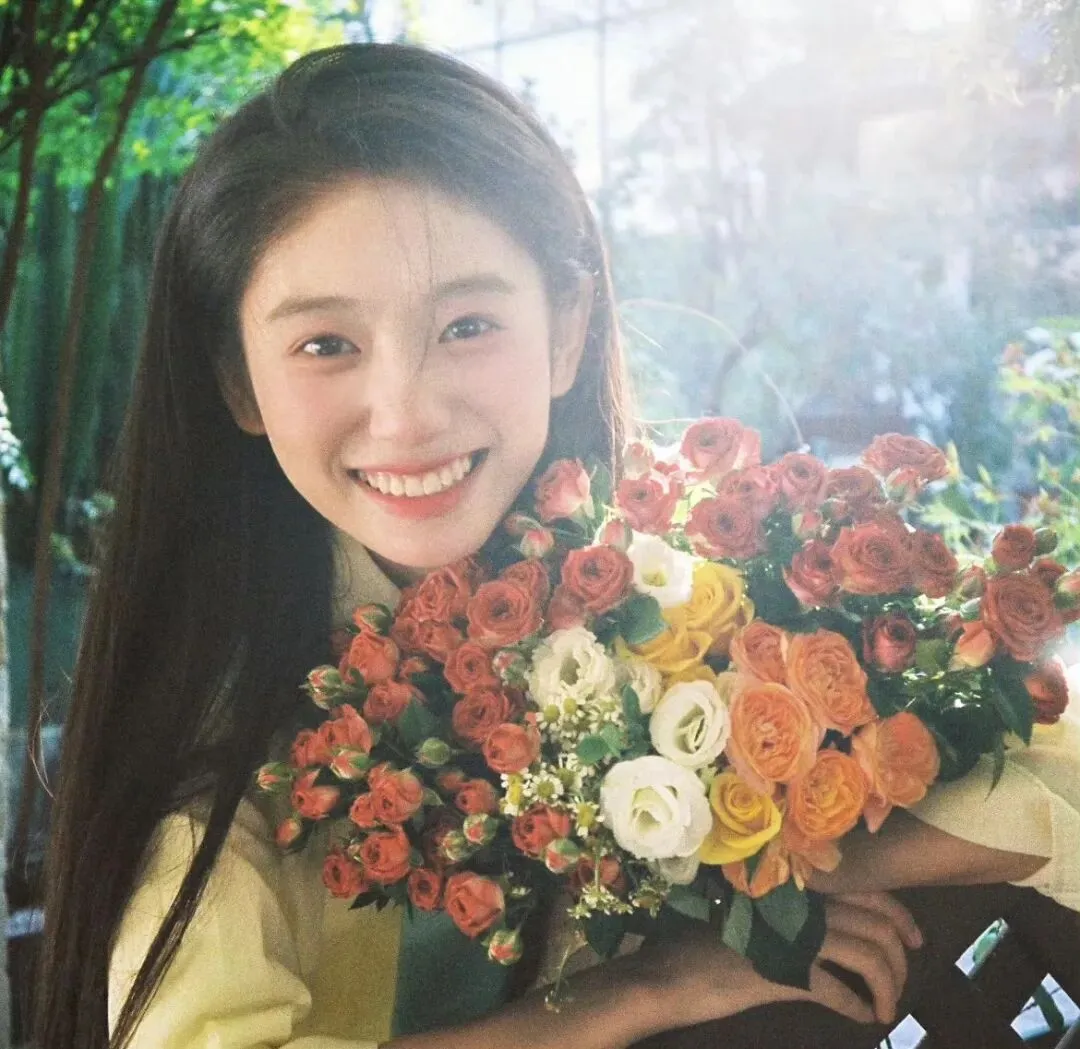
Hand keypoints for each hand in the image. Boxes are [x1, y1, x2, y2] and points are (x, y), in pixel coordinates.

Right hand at [632, 891, 920, 1030]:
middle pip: (875, 923)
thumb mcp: (756, 922)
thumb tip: (832, 928)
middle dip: (899, 957)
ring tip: (885, 1007)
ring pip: (866, 955)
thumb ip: (791, 917)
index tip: (913, 939)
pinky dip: (858, 1006)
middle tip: (901, 983)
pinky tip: (862, 1017)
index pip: (865, 890)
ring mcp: (791, 937)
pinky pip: (837, 989)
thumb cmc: (707, 947)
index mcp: (794, 890)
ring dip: (887, 986)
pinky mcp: (782, 973)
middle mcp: (798, 906)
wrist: (671, 974)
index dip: (898, 915)